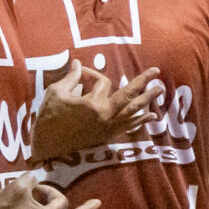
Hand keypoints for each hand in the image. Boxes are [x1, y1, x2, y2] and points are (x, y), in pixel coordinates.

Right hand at [35, 60, 163, 160]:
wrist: (47, 144)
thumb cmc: (48, 117)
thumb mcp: (56, 93)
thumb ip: (71, 77)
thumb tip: (78, 64)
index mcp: (93, 104)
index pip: (102, 82)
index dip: (92, 73)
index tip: (81, 72)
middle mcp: (106, 115)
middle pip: (129, 95)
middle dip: (143, 82)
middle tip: (156, 72)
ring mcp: (109, 126)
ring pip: (134, 111)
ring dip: (148, 99)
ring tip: (160, 90)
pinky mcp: (108, 135)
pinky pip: (130, 125)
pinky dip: (141, 120)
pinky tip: (153, 116)